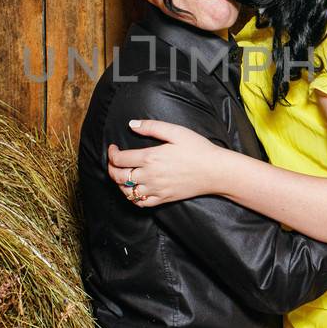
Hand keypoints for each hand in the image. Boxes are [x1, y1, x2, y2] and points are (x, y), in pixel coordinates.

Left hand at [107, 118, 224, 207]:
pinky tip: (134, 190)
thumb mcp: (176, 131)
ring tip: (122, 175)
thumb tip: (132, 124)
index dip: (111, 153)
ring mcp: (156, 189)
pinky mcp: (164, 198)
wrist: (215, 171)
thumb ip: (152, 127)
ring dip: (119, 184)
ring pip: (127, 191)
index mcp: (150, 157)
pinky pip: (141, 203)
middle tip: (113, 162)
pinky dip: (132, 198)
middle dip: (111, 168)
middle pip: (119, 176)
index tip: (113, 148)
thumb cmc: (198, 149)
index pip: (119, 159)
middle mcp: (150, 175)